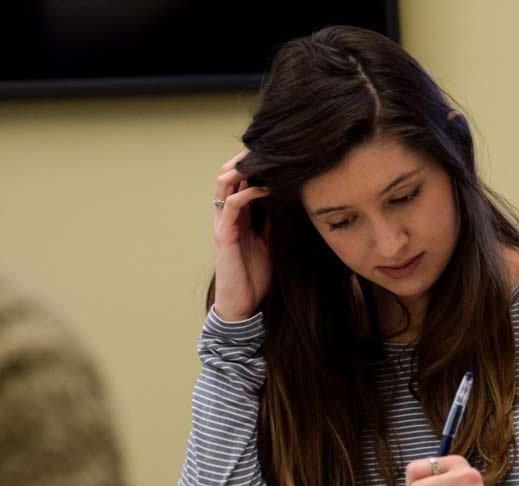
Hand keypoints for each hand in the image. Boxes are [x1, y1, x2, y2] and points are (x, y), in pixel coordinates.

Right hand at [212, 150, 271, 321]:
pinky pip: (230, 206)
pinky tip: (265, 188)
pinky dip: (246, 193)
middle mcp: (228, 214)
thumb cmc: (257, 275)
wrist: (244, 305)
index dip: (255, 163)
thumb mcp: (272, 240)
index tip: (278, 152)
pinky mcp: (223, 235)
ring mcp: (223, 223)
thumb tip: (295, 198)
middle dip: (246, 158)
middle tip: (269, 147)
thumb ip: (275, 219)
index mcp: (239, 214)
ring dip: (243, 168)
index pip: (241, 178)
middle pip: (229, 173)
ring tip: (264, 160)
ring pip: (224, 183)